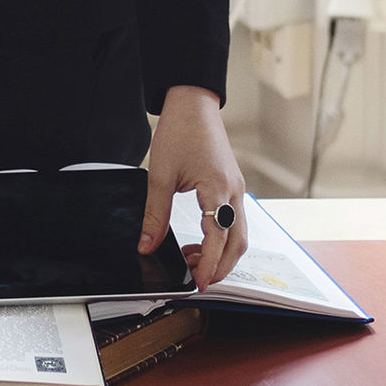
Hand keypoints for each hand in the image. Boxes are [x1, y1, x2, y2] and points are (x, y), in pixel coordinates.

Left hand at [144, 83, 248, 285]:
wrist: (193, 103)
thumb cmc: (180, 131)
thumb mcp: (160, 175)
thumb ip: (154, 215)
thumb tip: (146, 245)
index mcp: (218, 189)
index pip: (218, 239)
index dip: (209, 265)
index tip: (196, 283)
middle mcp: (234, 192)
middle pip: (238, 244)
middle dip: (221, 267)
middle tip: (197, 280)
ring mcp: (237, 189)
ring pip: (239, 235)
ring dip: (221, 254)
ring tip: (192, 260)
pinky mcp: (232, 186)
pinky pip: (234, 221)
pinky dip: (221, 238)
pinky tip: (198, 241)